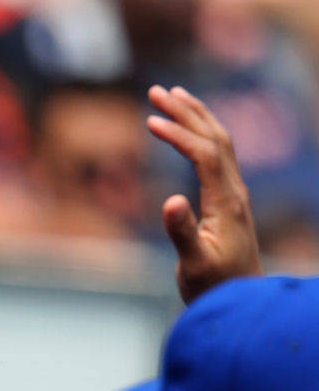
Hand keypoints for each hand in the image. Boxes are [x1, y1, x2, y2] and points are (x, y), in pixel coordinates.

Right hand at [147, 85, 262, 304]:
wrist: (241, 299)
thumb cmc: (214, 286)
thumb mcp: (194, 264)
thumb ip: (183, 232)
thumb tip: (170, 200)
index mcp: (227, 202)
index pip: (204, 155)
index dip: (179, 135)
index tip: (150, 121)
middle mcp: (235, 191)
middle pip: (216, 138)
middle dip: (187, 112)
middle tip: (157, 91)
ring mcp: (234, 193)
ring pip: (220, 142)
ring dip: (196, 117)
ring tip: (171, 97)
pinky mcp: (228, 199)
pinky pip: (217, 155)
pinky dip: (200, 135)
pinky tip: (188, 130)